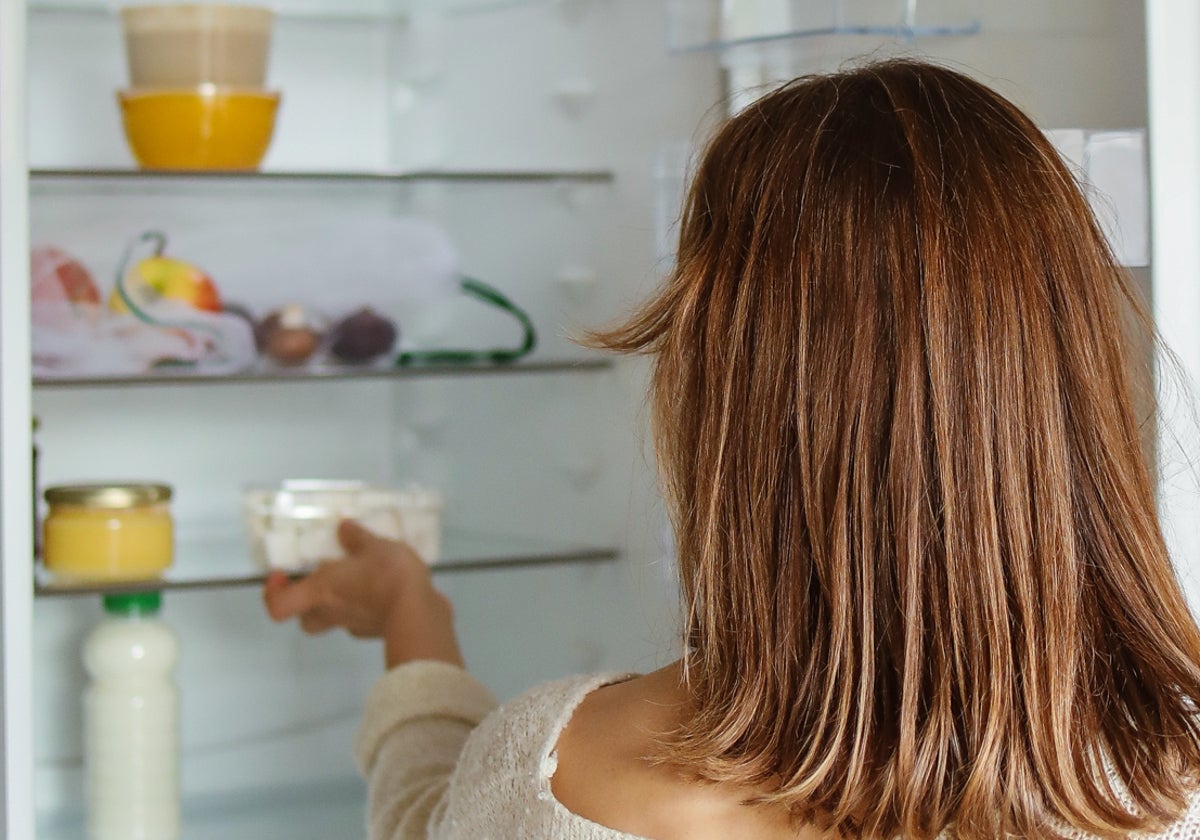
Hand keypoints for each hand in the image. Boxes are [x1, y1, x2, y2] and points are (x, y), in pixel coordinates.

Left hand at [262, 519, 463, 668]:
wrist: (419, 612)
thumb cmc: (386, 576)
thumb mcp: (374, 545)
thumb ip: (357, 538)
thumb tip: (343, 528)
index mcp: (321, 591)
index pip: (279, 606)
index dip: (273, 593)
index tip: (283, 575)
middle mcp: (332, 612)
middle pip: (305, 619)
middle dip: (308, 603)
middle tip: (322, 582)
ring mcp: (355, 626)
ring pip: (335, 620)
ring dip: (340, 603)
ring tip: (360, 580)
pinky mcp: (377, 631)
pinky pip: (364, 620)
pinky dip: (368, 607)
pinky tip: (385, 590)